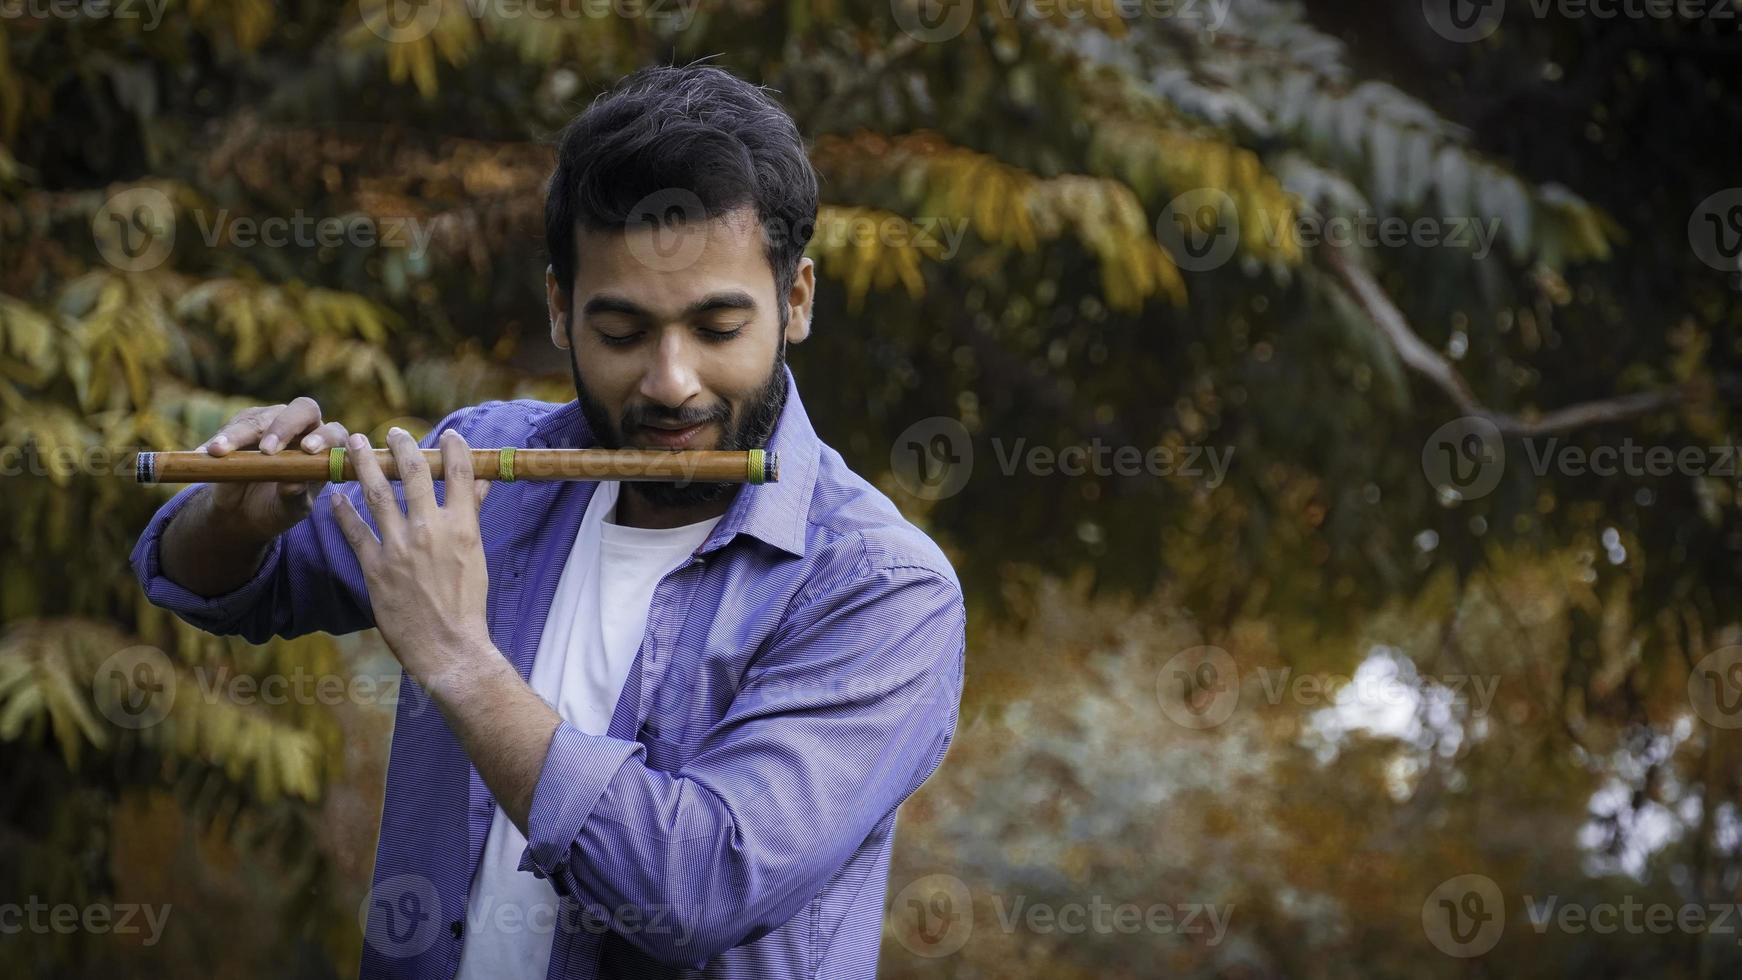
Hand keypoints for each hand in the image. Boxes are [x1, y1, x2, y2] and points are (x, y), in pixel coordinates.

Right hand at [201, 397, 352, 539]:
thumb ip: (295, 497)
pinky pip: (232, 426)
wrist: (244, 511)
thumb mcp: (288, 510)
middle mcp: (304, 428)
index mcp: (326, 448)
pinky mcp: (244, 424)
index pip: (333, 432)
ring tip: (219, 451)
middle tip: (266, 449)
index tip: (308, 450)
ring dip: (238, 434)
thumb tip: (293, 484)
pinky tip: (205, 453)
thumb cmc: (277, 508)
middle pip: (302, 409)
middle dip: (284, 426)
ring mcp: (273, 422)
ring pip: (260, 417)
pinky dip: (219, 440)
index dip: (323, 437)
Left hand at [329, 426, 493, 687]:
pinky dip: (343, 510)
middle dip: (401, 446)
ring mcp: (399, 547)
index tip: (448, 435)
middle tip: (392, 431)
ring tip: (354, 443)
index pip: (459, 473)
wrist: (449, 647)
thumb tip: (481, 484)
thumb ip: (473, 515)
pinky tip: (335, 496)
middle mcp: (430, 529)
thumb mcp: (476, 555)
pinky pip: (354, 530)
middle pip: (413, 473)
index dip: (454, 449)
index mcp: (462, 526)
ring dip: (364, 463)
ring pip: (377, 492)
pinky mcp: (375, 567)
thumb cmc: (467, 603)